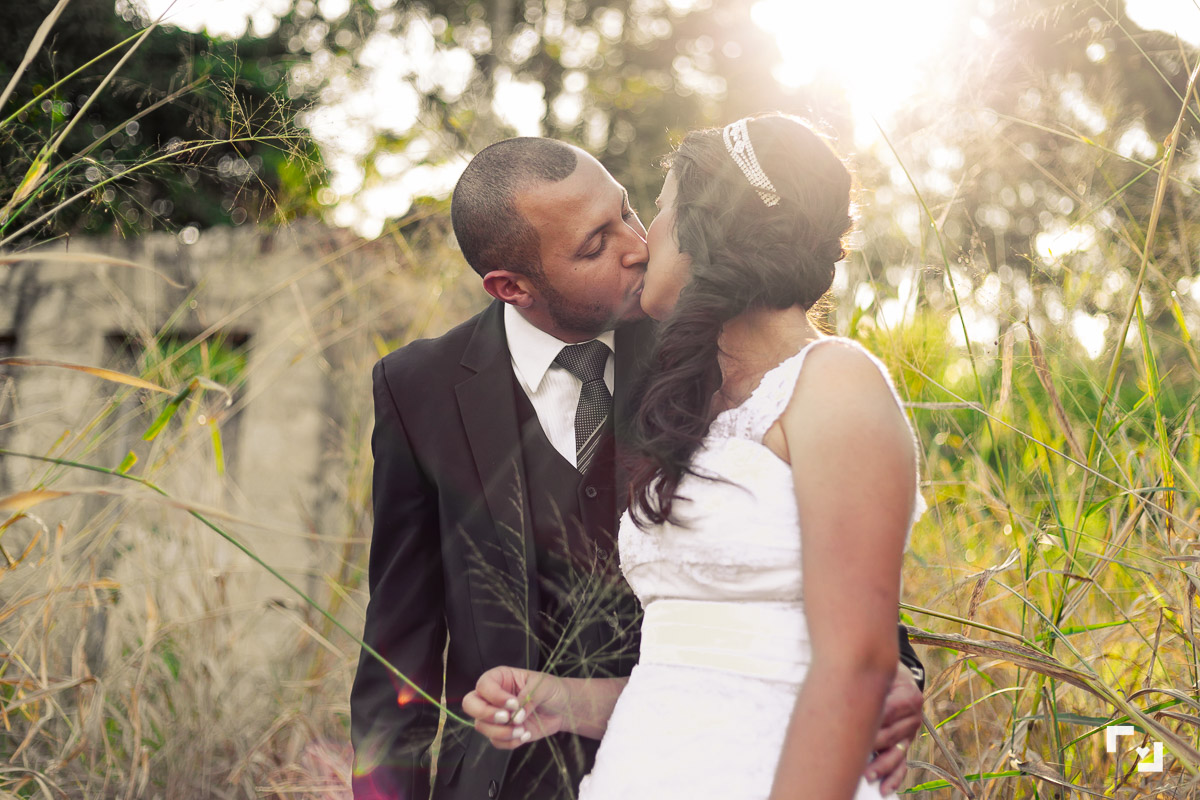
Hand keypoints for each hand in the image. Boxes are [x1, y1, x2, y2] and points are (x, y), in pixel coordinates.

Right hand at [463, 666, 568, 749]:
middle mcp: (492, 697)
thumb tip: (516, 715)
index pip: (483, 685)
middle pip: (470, 705)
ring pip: (482, 726)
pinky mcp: (503, 733)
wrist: (563, 709)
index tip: (514, 703)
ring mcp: (496, 716)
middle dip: (486, 714)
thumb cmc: (551, 690)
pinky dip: (509, 742)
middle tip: (507, 718)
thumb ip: (528, 697)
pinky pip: (495, 741)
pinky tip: (525, 735)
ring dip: (501, 732)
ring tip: (522, 729)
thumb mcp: (542, 686)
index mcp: (500, 678)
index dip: (494, 696)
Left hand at [864, 664, 923, 793]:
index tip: (852, 729)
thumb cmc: (883, 674)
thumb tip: (845, 693)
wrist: (900, 677)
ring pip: (896, 754)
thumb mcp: (882, 674)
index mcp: (909, 697)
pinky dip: (894, 778)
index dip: (871, 722)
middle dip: (872, 746)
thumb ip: (870, 685)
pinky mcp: (905, 744)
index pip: (887, 713)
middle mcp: (913, 718)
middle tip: (854, 754)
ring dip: (882, 766)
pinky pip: (902, 763)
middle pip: (890, 735)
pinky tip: (885, 789)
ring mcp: (909, 733)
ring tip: (868, 776)